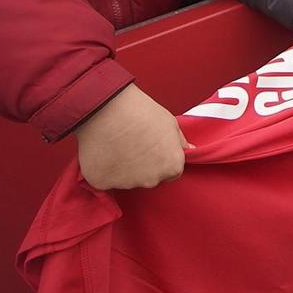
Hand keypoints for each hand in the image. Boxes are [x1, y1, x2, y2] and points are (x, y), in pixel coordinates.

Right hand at [75, 85, 189, 190]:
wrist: (109, 109)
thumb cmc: (142, 112)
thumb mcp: (170, 123)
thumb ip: (180, 142)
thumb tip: (190, 150)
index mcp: (172, 167)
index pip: (171, 171)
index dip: (161, 158)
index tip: (150, 146)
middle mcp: (152, 180)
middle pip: (149, 178)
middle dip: (143, 166)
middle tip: (132, 143)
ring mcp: (127, 184)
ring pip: (126, 180)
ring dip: (123, 168)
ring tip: (116, 144)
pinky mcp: (103, 183)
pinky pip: (104, 179)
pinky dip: (103, 169)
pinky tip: (103, 151)